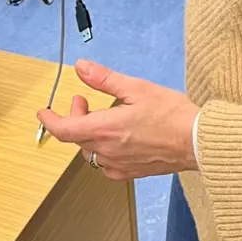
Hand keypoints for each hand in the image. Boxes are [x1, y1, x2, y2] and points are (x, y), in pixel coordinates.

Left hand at [37, 59, 199, 180]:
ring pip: (90, 150)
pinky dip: (102, 146)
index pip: (63, 130)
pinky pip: (105, 162)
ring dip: (88, 132)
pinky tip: (117, 134)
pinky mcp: (130, 172)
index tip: (44, 111)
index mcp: (105, 130)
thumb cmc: (172, 115)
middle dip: (74, 117)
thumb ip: (104, 79)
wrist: (197, 142)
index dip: (49, 120)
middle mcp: (108, 152)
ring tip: (103, 115)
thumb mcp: (135, 88)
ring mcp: (118, 165)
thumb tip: (81, 68)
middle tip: (84, 100)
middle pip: (76, 138)